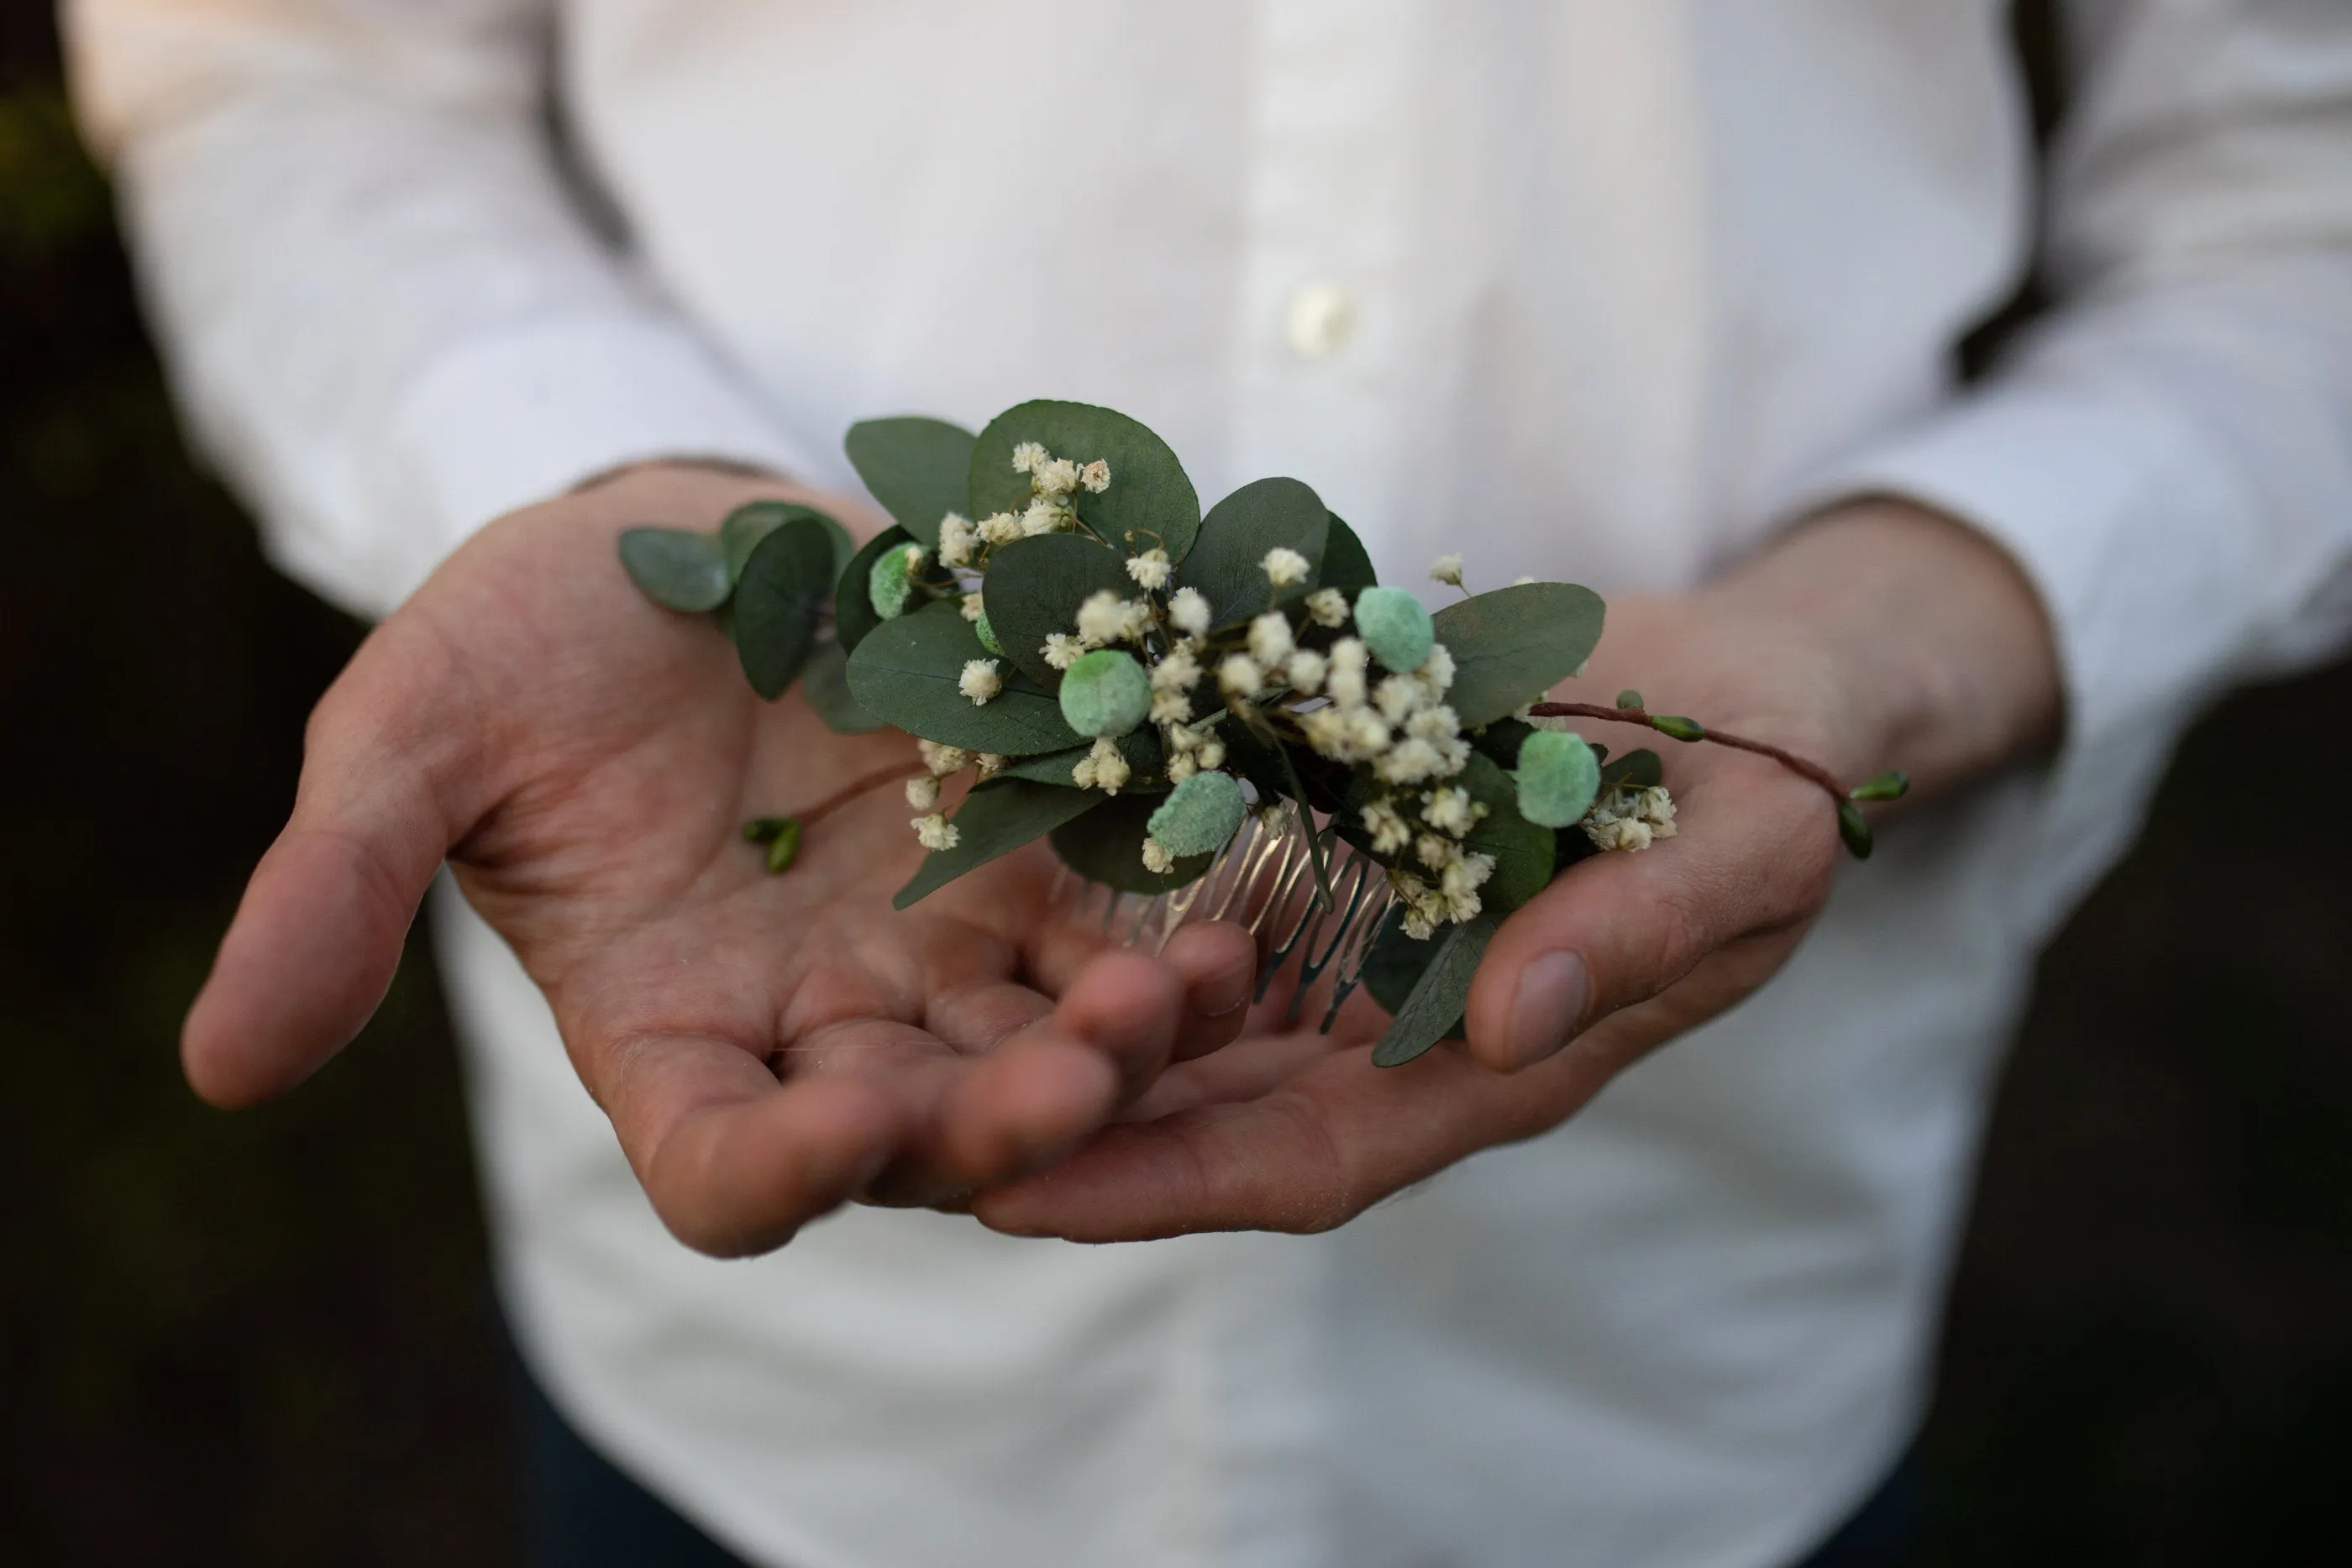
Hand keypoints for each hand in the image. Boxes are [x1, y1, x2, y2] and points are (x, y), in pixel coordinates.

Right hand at [181, 463, 1256, 1255]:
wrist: (677, 533)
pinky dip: (1179, 921)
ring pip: (1051, 1047)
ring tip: (1189, 976)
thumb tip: (219, 1067)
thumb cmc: (524, 634)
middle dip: (1005, 1116)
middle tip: (1078, 1069)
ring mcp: (943, 949)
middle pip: (927, 1132)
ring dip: (1129, 1039)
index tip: (838, 1126)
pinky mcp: (1039, 858)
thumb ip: (339, 888)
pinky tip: (1238, 887)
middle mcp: (822, 1021)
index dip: (780, 1172)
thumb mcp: (412, 733)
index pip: (728, 1168)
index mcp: (669, 1030)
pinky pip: (1125, 923)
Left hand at [972, 501, 2062, 1240]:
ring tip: (899, 1016)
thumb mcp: (1736, 856)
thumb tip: (1506, 1024)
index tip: (1014, 1194)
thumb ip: (1628, 938)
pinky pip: (1198, 889)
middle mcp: (1394, 1022)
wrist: (1749, 687)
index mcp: (1488, 1062)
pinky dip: (1107, 893)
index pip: (1300, 1162)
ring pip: (1177, 1013)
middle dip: (1058, 1124)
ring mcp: (1354, 937)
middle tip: (887, 1125)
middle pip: (1200, 1106)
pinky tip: (993, 845)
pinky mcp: (1326, 847)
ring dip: (1053, 1020)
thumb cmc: (1763, 783)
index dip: (1161, 1185)